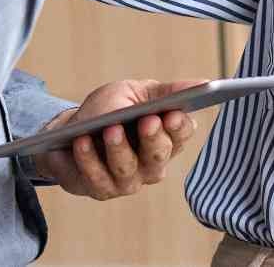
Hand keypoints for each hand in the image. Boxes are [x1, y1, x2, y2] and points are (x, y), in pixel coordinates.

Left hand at [31, 79, 203, 200]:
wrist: (69, 132)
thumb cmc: (109, 110)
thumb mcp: (135, 93)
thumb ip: (167, 91)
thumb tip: (204, 83)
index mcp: (167, 136)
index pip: (182, 133)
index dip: (179, 125)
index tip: (173, 113)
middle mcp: (153, 164)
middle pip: (159, 154)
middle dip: (153, 138)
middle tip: (148, 120)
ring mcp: (128, 181)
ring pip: (128, 169)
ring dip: (119, 149)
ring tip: (110, 128)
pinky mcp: (102, 190)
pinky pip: (97, 178)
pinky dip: (89, 159)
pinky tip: (82, 142)